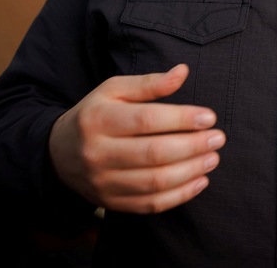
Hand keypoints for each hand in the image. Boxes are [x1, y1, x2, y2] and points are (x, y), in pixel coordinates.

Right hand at [48, 64, 225, 213]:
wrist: (59, 153)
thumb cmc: (96, 114)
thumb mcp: (114, 90)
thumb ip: (149, 83)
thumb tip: (182, 72)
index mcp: (99, 119)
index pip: (146, 120)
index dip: (182, 119)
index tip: (209, 117)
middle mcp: (98, 153)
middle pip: (153, 154)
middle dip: (192, 147)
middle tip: (217, 139)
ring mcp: (103, 182)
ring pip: (154, 183)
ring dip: (190, 171)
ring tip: (212, 158)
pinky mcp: (111, 203)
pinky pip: (150, 205)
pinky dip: (180, 196)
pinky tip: (200, 181)